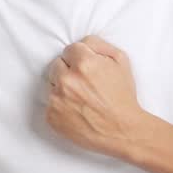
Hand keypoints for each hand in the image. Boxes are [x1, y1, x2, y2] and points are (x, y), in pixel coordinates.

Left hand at [45, 35, 146, 158]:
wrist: (123, 131)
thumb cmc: (123, 96)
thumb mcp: (121, 61)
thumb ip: (98, 44)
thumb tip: (82, 42)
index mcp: (84, 63)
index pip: (69, 50)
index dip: (80, 59)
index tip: (87, 69)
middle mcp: (67, 80)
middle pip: (57, 65)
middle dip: (69, 71)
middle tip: (85, 85)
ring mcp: (57, 99)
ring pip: (52, 84)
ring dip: (63, 88)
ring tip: (81, 99)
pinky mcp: (51, 116)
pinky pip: (50, 104)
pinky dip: (60, 106)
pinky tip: (76, 111)